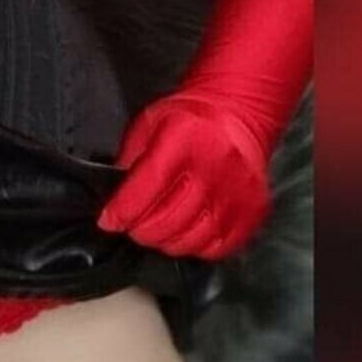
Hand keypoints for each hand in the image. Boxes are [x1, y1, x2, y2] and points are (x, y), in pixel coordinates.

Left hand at [95, 93, 269, 258]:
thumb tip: (115, 200)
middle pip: (168, 220)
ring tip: (156, 229)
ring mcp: (237, 192)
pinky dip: (194, 246)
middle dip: (140, 229)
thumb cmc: (187, 117)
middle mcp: (214, 167)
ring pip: (191, 240)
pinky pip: (217, 248)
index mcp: (183, 138)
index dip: (123, 210)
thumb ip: (130, 159)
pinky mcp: (253, 211)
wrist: (237, 113)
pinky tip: (185, 232)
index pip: (148, 186)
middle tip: (131, 225)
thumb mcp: (148, 123)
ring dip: (165, 241)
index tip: (108, 220)